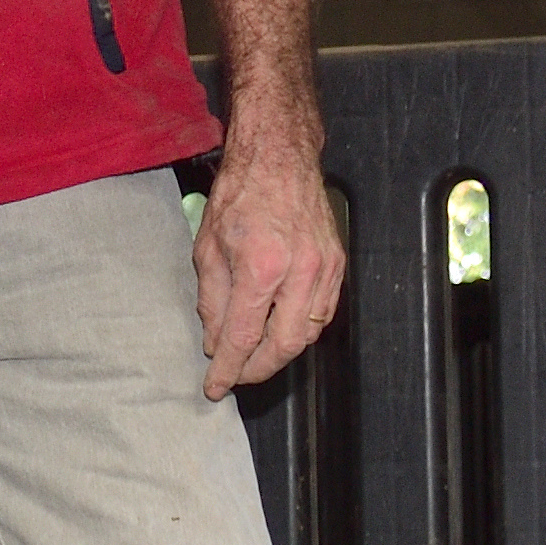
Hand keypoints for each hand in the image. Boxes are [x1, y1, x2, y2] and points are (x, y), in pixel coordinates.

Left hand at [191, 124, 344, 394]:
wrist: (279, 158)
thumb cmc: (240, 196)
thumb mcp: (208, 249)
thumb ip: (212, 302)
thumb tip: (217, 343)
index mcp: (260, 267)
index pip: (243, 336)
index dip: (228, 369)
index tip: (216, 386)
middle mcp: (299, 271)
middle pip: (283, 346)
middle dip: (258, 369)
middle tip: (237, 375)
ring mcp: (324, 268)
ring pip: (307, 335)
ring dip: (279, 353)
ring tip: (254, 356)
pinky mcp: (337, 264)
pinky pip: (322, 314)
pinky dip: (299, 330)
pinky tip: (279, 330)